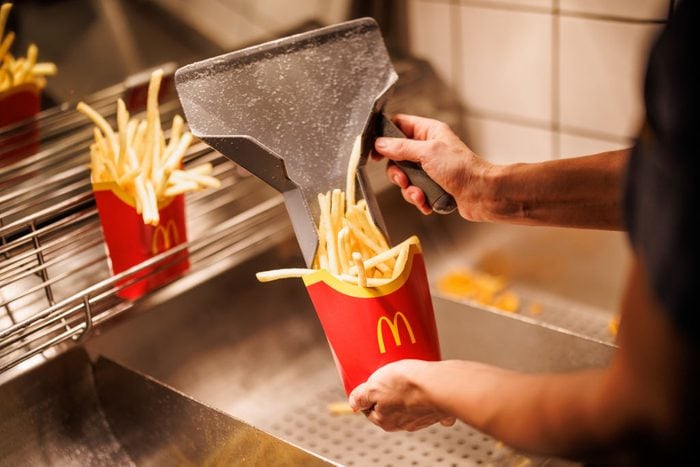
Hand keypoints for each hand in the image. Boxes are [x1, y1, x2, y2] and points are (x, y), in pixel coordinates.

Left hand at [348, 359, 455, 431]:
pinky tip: (428, 385)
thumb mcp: (373, 386)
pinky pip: (430, 403)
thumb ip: (361, 396)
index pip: (368, 409)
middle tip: (390, 376)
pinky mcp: (438, 410)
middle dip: (388, 393)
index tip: (372, 382)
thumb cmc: (408, 384)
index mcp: (384, 420)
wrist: (440, 385)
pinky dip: (429, 396)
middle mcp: (403, 423)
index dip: (368, 394)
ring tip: (409, 376)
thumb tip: (353, 403)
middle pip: (389, 407)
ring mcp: (421, 418)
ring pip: (409, 404)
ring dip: (408, 393)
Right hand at [373, 114, 494, 219]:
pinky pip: (415, 192)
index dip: (385, 137)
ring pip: (405, 178)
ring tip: (419, 194)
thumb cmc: (462, 168)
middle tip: (404, 179)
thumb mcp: (427, 152)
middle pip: (397, 157)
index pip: (399, 126)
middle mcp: (428, 149)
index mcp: (429, 132)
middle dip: (398, 172)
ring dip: (409, 189)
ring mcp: (431, 169)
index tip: (376, 151)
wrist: (482, 194)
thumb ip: (401, 147)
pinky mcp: (433, 186)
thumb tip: (380, 144)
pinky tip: (427, 203)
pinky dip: (418, 199)